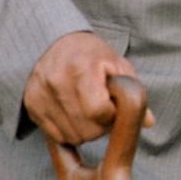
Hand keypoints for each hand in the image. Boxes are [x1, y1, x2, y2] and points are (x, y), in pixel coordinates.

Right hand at [23, 31, 151, 144]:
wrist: (56, 42)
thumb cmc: (93, 55)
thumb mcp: (118, 65)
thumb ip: (132, 92)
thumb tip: (149, 122)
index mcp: (81, 68)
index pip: (98, 111)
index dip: (111, 115)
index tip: (114, 107)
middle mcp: (56, 82)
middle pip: (85, 129)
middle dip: (101, 126)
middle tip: (104, 111)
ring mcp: (40, 95)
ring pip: (71, 136)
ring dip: (86, 131)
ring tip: (89, 111)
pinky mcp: (31, 105)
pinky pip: (55, 136)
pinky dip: (69, 131)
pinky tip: (74, 115)